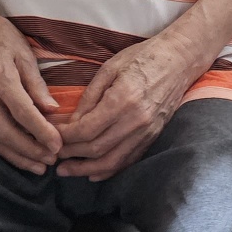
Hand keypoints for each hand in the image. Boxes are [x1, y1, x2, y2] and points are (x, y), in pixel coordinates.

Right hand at [0, 3, 63, 173]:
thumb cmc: (0, 37)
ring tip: (38, 167)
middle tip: (51, 160)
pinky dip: (2, 151)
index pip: (22, 112)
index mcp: (0, 79)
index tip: (58, 145)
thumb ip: (37, 84)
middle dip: (29, 150)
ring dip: (16, 156)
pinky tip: (18, 157)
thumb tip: (53, 110)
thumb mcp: (24, 53)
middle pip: (6, 132)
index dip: (41, 132)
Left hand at [57, 32, 205, 181]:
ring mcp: (147, 132)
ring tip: (67, 171)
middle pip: (96, 148)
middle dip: (71, 155)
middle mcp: (136, 120)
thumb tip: (71, 122)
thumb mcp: (110, 68)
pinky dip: (109, 170)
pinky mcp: (154, 137)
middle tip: (53, 156)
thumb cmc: (143, 57)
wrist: (179, 60)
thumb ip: (89, 97)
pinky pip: (128, 160)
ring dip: (86, 169)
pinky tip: (93, 173)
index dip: (65, 137)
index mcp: (123, 99)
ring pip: (112, 161)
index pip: (86, 129)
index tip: (51, 137)